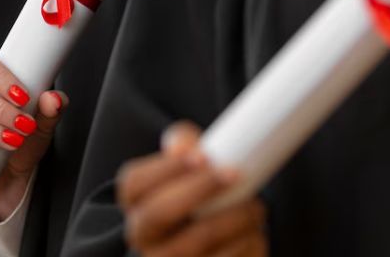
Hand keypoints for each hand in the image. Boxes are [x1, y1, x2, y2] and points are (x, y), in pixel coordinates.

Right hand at [118, 122, 267, 256]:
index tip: (202, 155)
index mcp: (135, 204)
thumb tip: (186, 145)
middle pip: (159, 214)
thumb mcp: (185, 168)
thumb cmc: (197, 197)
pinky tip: (253, 233)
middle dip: (199, 190)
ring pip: (195, 244)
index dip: (166, 168)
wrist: (209, 246)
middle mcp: (143, 238)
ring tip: (254, 207)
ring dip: (233, 220)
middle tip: (234, 172)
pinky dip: (245, 246)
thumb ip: (183, 144)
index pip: (135, 184)